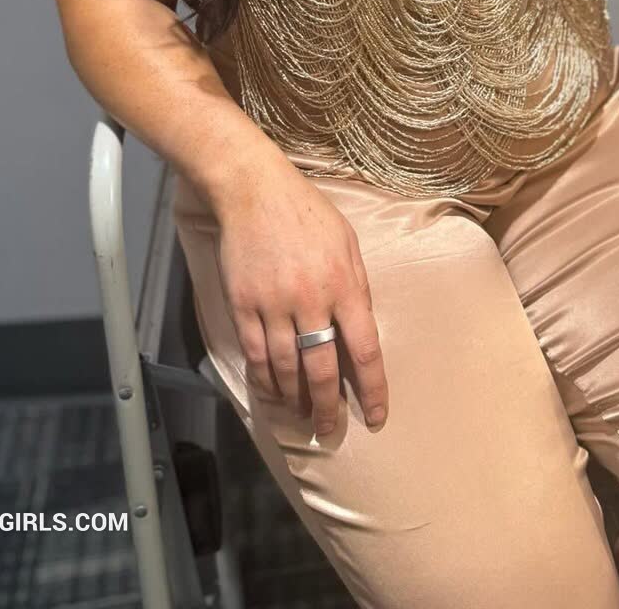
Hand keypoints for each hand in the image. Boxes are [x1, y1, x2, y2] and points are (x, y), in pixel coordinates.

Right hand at [211, 142, 389, 438]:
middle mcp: (311, 300)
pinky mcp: (243, 304)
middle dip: (328, 407)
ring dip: (294, 398)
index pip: (365, 350)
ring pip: (285, 368)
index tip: (375, 417)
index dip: (371, 390)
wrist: (254, 190)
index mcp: (345, 284)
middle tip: (329, 428)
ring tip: (301, 414)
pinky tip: (272, 392)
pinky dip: (264, 379)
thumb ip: (357, 286)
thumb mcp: (347, 242)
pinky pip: (255, 353)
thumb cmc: (308, 213)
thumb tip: (361, 330)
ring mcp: (273, 304)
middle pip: (322, 369)